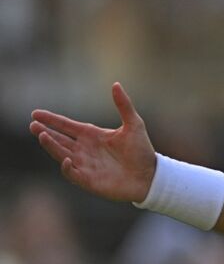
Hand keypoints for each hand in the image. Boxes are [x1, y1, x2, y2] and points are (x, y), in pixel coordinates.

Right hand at [29, 83, 156, 202]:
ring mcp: (84, 164)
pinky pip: (72, 173)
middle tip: (33, 124)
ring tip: (42, 135)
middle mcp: (84, 149)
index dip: (51, 120)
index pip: (66, 126)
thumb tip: (116, 84)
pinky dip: (66, 167)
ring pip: (61, 153)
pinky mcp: (88, 179)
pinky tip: (65, 158)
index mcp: (92, 135)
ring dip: (51, 146)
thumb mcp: (134, 124)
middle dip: (45, 132)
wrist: (150, 175)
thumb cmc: (142, 150)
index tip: (35, 113)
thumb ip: (123, 105)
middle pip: (59, 139)